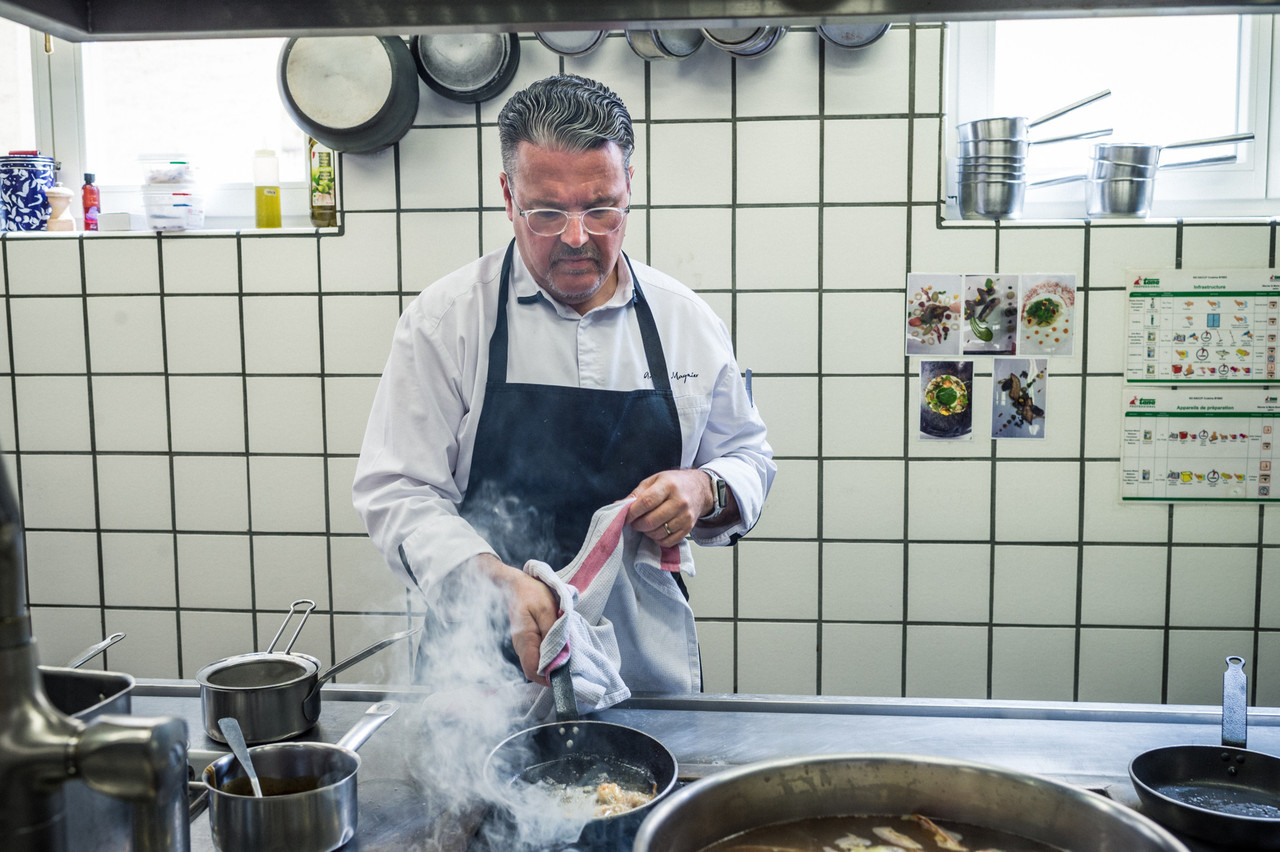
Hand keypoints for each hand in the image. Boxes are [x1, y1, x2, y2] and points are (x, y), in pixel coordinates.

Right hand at [475, 554, 558, 684]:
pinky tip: (559, 648)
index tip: (566, 675)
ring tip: (567, 656)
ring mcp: (522, 645)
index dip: (549, 678)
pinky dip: (548, 656)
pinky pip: (536, 655)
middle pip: (535, 671)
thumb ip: (552, 634)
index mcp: (525, 641)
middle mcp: (521, 647)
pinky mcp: (526, 641)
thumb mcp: (547, 610)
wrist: (514, 584)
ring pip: (536, 663)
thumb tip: (557, 658)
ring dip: (551, 664)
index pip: (533, 671)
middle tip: (571, 666)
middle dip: (552, 673)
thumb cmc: (532, 594)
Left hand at [625, 468, 713, 545]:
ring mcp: (685, 516)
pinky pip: (669, 541)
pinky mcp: (689, 528)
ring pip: (659, 533)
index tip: (625, 517)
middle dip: (637, 524)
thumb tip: (617, 506)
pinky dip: (658, 539)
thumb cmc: (674, 483)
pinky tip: (657, 530)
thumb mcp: (654, 481)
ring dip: (647, 532)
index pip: (646, 502)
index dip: (632, 513)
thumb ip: (636, 494)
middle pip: (651, 520)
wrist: (699, 488)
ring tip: (646, 525)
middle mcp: (679, 501)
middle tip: (634, 522)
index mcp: (668, 485)